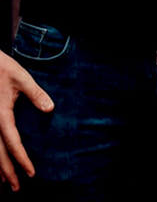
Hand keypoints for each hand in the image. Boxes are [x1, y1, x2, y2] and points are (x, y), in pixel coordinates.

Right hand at [0, 50, 53, 190]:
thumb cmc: (4, 69)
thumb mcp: (22, 78)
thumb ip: (36, 93)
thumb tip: (50, 109)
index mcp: (2, 115)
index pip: (13, 143)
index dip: (22, 159)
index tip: (31, 173)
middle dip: (7, 172)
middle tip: (16, 188)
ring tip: (6, 182)